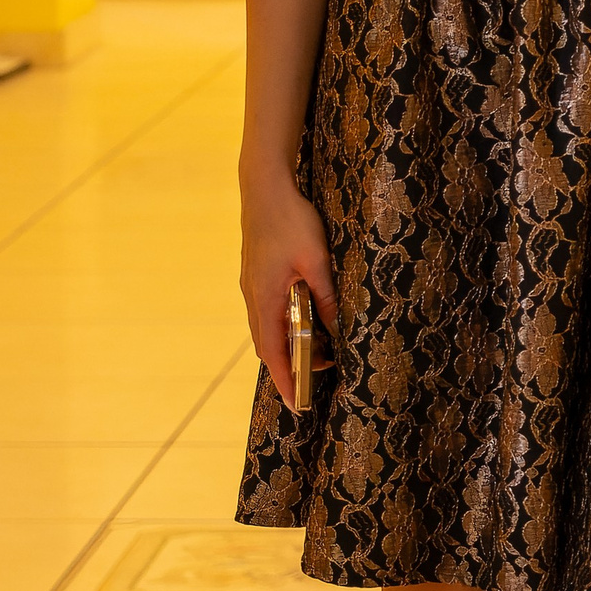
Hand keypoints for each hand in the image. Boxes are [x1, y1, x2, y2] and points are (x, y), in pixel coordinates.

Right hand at [240, 175, 338, 406]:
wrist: (265, 186)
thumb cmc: (291, 220)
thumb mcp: (317, 261)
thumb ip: (326, 297)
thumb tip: (338, 329)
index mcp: (264, 299)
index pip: (272, 352)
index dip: (285, 379)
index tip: (296, 404)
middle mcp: (253, 297)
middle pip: (268, 344)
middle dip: (289, 366)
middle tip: (314, 382)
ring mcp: (253, 285)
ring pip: (268, 327)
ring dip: (287, 345)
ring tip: (315, 356)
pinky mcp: (257, 275)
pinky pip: (269, 310)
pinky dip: (284, 325)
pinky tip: (303, 321)